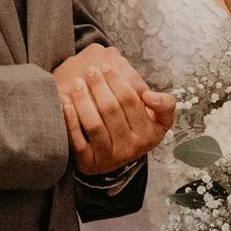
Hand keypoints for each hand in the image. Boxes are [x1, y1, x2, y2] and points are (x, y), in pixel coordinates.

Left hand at [54, 45, 174, 176]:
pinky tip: (65, 103)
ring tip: (77, 83)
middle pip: (111, 111)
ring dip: (83, 100)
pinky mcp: (89, 164)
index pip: (131, 101)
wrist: (115, 156)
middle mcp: (130, 149)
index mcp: (149, 135)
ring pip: (94, 125)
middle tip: (90, 71)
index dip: (117, 82)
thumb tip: (148, 96)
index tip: (106, 67)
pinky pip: (77, 141)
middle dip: (99, 86)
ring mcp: (109, 158)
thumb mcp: (159, 120)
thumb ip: (164, 104)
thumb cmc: (135, 128)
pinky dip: (71, 120)